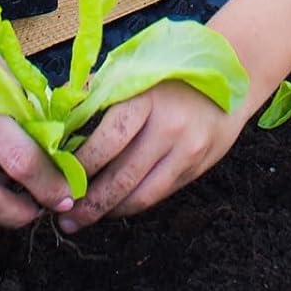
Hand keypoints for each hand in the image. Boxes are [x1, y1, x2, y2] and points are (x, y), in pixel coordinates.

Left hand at [57, 81, 248, 230]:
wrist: (232, 73)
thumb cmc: (172, 71)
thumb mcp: (137, 72)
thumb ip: (103, 97)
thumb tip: (64, 126)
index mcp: (147, 98)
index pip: (107, 142)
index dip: (81, 168)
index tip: (58, 181)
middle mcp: (169, 127)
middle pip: (122, 176)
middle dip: (89, 203)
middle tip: (64, 216)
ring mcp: (187, 151)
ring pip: (142, 195)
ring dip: (110, 211)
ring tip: (84, 219)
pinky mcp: (198, 168)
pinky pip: (160, 194)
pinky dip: (134, 204)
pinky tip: (115, 207)